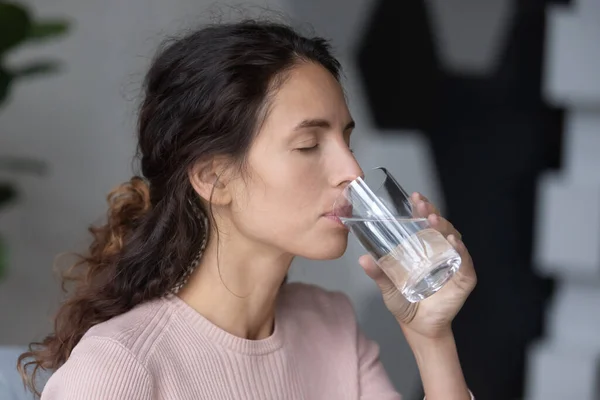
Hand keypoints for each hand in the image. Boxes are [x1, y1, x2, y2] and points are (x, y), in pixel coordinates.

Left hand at [358, 192, 476, 338]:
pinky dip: (461, 252)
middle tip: (422, 206)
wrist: (418, 327)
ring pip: (453, 239)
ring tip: (433, 221)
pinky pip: (465, 262)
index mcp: (423, 247)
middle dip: (432, 213)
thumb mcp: (388, 286)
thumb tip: (363, 259)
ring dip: (445, 228)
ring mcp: (454, 263)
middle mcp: (440, 251)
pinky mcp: (464, 278)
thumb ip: (379, 272)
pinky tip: (453, 243)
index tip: (414, 197)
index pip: (424, 223)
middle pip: (440, 227)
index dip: (421, 209)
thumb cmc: (404, 302)